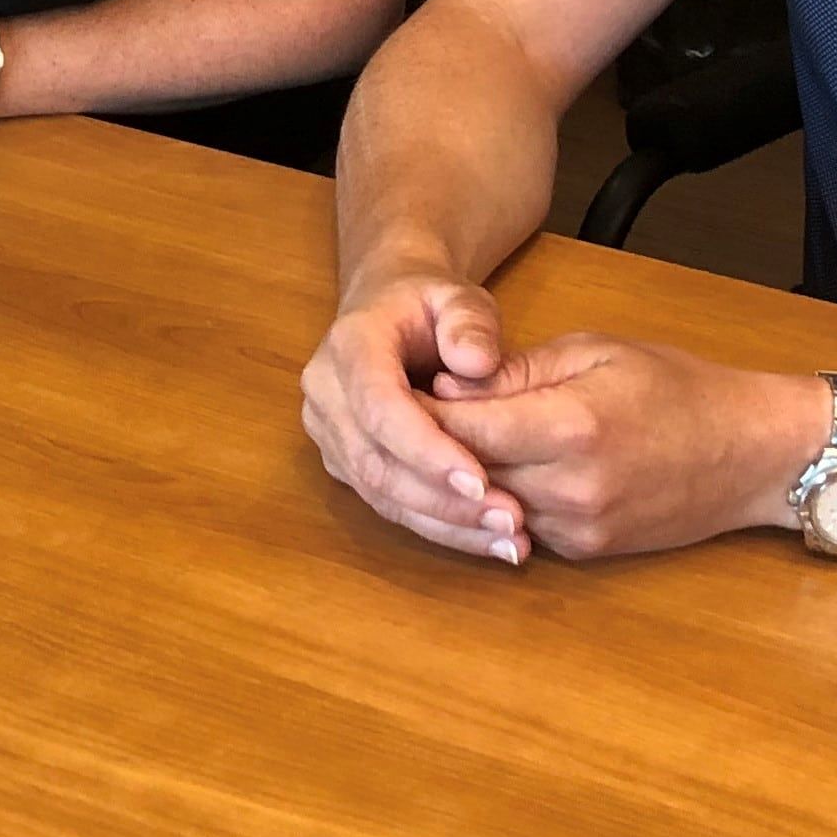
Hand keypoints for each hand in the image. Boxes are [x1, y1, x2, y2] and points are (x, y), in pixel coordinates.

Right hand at [301, 270, 529, 561]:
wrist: (389, 307)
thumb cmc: (430, 304)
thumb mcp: (458, 296)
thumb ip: (469, 321)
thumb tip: (477, 363)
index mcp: (349, 344)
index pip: (378, 406)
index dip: (425, 449)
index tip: (481, 481)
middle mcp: (325, 393)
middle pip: (375, 463)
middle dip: (443, 500)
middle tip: (511, 519)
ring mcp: (328, 433)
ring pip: (379, 494)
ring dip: (446, 524)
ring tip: (511, 540)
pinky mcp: (344, 463)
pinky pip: (386, 504)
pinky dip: (439, 527)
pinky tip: (489, 538)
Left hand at [426, 335, 830, 560]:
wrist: (751, 454)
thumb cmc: (676, 387)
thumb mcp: (594, 352)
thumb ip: (515, 371)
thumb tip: (444, 386)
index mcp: (571, 426)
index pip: (464, 429)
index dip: (418, 412)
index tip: (389, 389)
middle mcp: (570, 488)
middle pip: (466, 474)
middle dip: (428, 449)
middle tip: (391, 419)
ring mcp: (579, 528)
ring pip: (486, 507)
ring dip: (457, 480)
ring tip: (426, 446)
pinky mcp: (587, 552)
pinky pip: (520, 525)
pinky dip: (498, 500)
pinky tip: (484, 473)